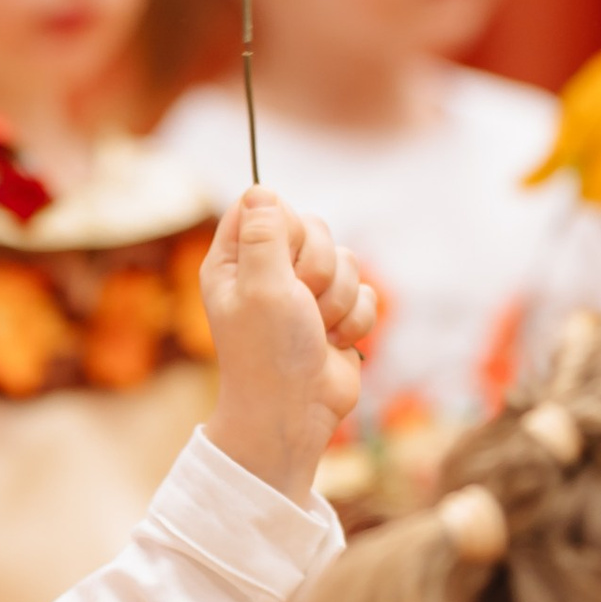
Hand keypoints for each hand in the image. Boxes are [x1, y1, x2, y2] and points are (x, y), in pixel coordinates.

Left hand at [198, 188, 371, 506]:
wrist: (295, 412)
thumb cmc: (268, 353)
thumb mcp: (261, 287)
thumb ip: (265, 235)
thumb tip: (260, 189)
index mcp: (235, 260)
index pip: (264, 204)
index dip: (285, 225)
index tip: (282, 259)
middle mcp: (267, 271)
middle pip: (314, 227)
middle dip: (319, 268)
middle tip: (300, 303)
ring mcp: (304, 292)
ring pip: (347, 260)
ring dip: (338, 300)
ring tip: (316, 330)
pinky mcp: (336, 313)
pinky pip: (366, 292)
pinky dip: (356, 320)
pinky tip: (335, 343)